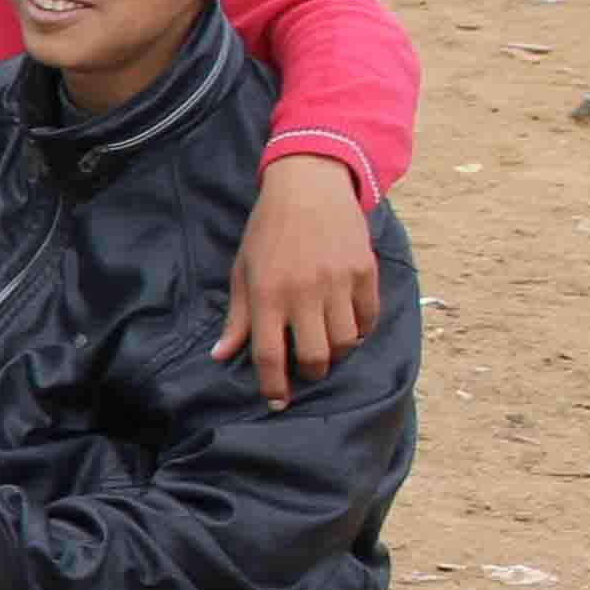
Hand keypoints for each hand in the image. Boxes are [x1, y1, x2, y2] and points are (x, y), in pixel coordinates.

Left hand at [218, 158, 378, 408]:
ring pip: (346, 342)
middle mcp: (304, 292)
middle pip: (314, 356)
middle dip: (310, 372)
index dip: (273, 385)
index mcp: (267, 294)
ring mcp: (338, 282)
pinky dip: (361, 330)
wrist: (309, 187)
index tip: (278, 402)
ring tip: (328, 347)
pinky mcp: (365, 272)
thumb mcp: (243, 271)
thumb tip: (220, 356)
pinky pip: (369, 317)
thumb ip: (237, 317)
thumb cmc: (268, 232)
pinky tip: (350, 327)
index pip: (269, 354)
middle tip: (306, 368)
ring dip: (337, 353)